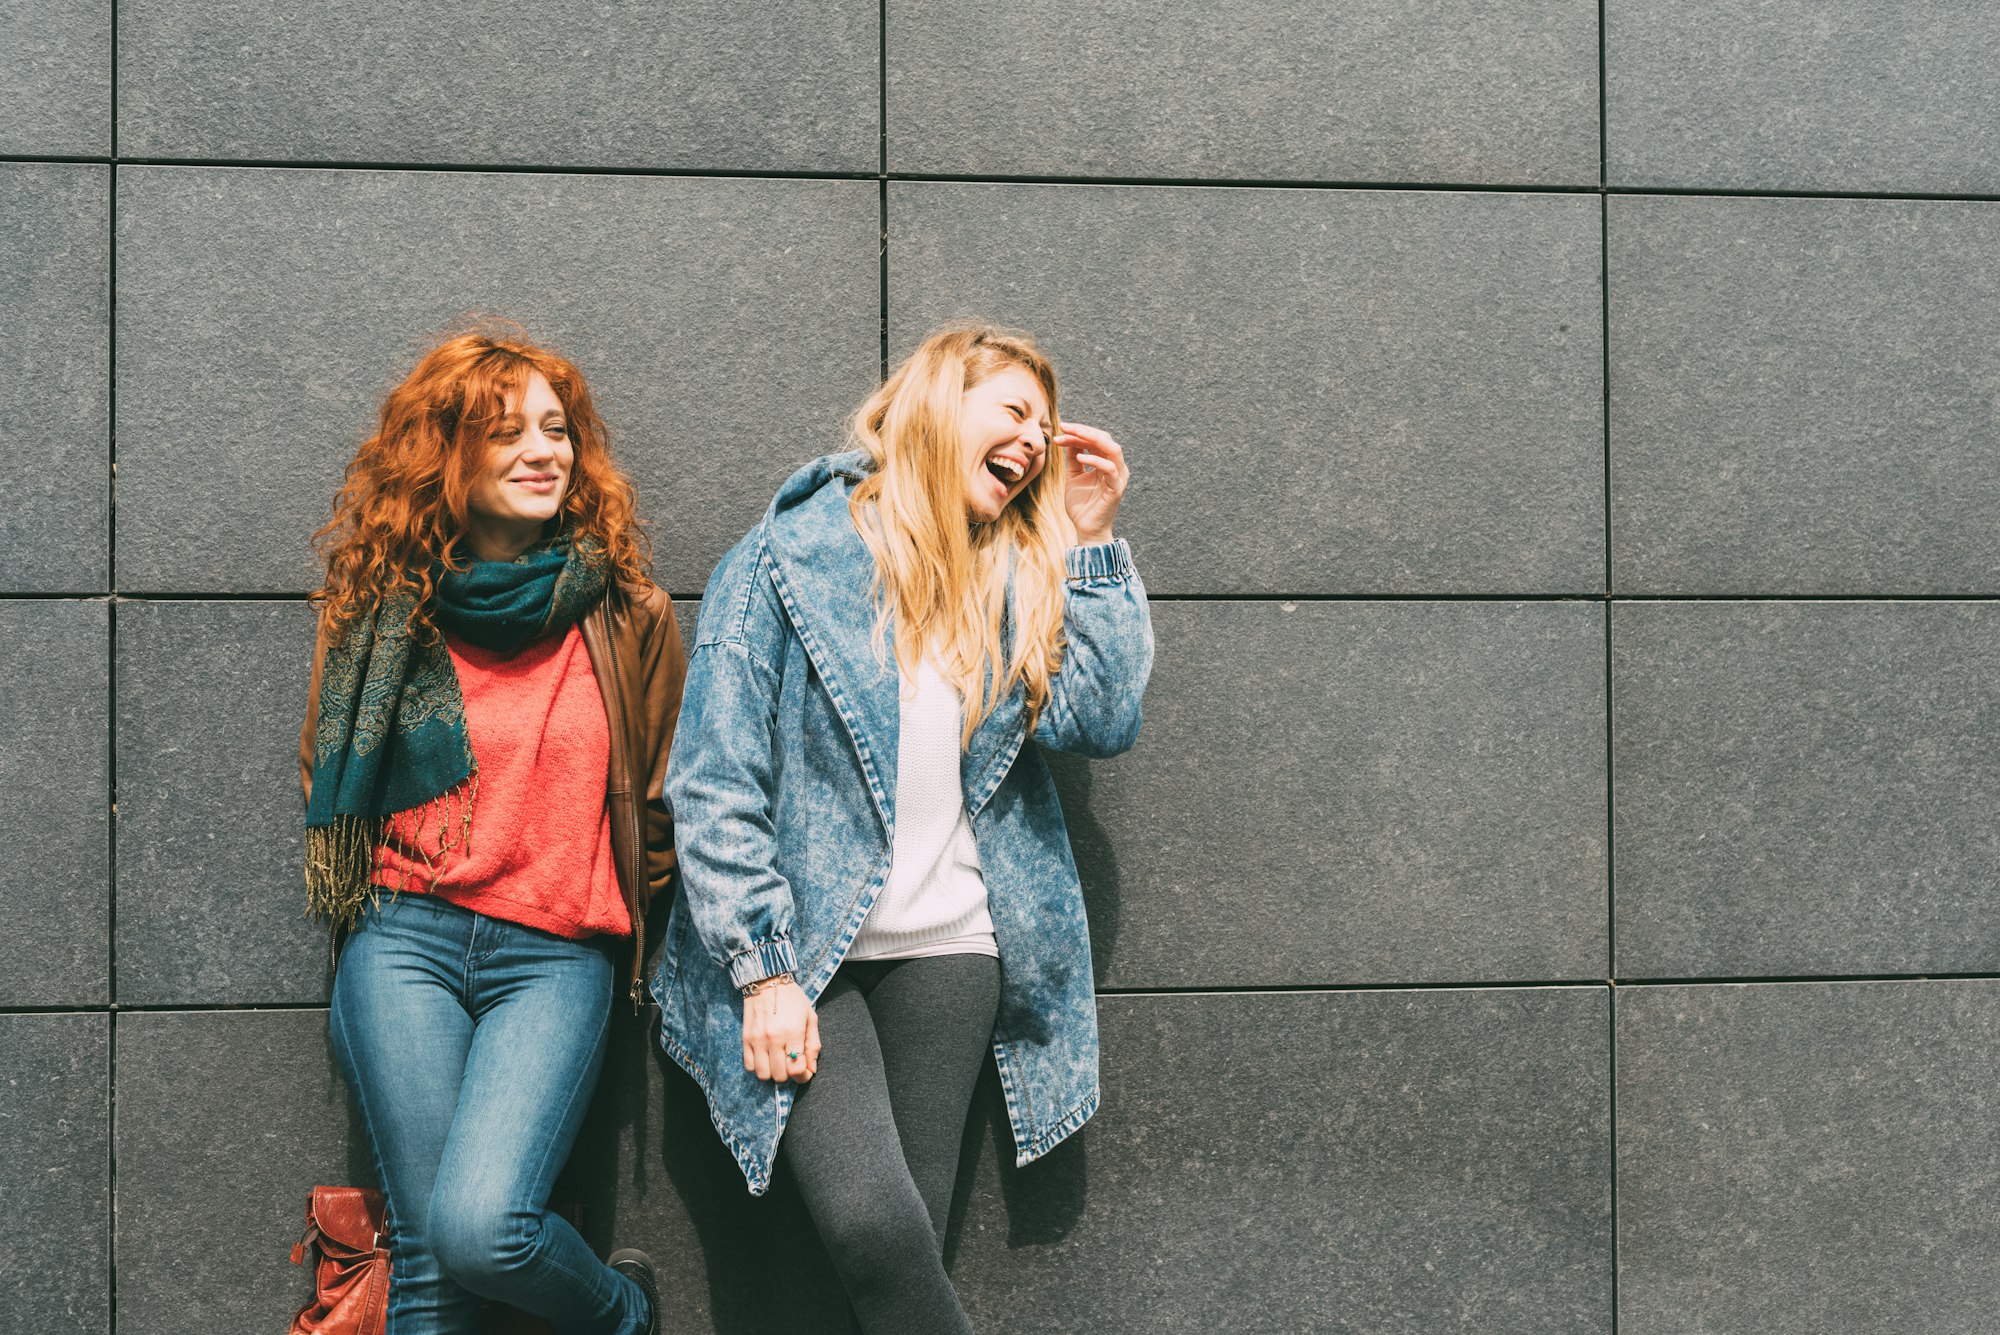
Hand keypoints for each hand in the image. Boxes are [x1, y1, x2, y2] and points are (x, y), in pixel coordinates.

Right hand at [741, 977, 819, 1083]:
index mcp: (793, 1033)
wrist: (767, 982)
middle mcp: (774, 1039)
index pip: (796, 1069)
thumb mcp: (810, 1018)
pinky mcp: (745, 1039)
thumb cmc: (793, 1000)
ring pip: (763, 1075)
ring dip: (772, 1073)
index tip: (805, 1072)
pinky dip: (758, 1067)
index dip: (803, 1077)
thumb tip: (811, 1070)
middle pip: (780, 1076)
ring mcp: (757, 1040)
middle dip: (789, 1074)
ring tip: (777, 1062)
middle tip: (791, 1063)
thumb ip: (813, 1046)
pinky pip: (749, 1066)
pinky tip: (765, 1057)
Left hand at [1053, 422, 1129, 544]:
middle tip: (1065, 427)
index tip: (1061, 429)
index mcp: (1106, 463)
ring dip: (1091, 439)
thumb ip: (1074, 458)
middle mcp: (1115, 467)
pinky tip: (1080, 457)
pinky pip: (1110, 469)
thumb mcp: (1074, 476)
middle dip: (1084, 431)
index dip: (1079, 433)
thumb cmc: (1081, 505)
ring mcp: (1118, 477)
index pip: (1096, 440)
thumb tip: (1069, 439)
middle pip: (1105, 439)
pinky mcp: (1116, 488)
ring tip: (1073, 435)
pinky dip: (1096, 460)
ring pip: (1112, 449)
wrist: (1085, 529)